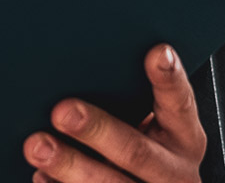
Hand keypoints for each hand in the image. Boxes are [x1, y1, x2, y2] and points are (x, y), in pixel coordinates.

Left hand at [23, 45, 205, 182]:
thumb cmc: (146, 151)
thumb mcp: (156, 128)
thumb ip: (133, 102)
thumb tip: (85, 67)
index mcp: (185, 139)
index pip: (180, 103)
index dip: (169, 78)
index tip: (158, 52)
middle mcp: (174, 172)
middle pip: (136, 151)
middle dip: (97, 130)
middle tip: (63, 111)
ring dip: (69, 165)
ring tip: (38, 146)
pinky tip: (43, 175)